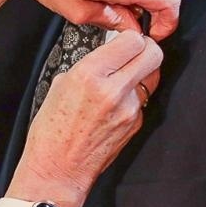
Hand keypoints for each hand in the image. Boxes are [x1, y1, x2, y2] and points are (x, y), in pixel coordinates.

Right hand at [10, 31, 163, 206]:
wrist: (59, 169)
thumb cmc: (52, 131)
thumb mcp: (61, 84)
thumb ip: (88, 64)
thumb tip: (106, 54)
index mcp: (91, 75)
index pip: (132, 40)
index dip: (130, 36)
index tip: (124, 39)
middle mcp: (115, 90)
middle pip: (153, 54)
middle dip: (146, 48)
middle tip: (134, 50)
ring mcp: (130, 109)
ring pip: (153, 75)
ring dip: (143, 70)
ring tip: (124, 75)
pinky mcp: (136, 124)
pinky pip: (144, 98)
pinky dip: (134, 94)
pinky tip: (117, 101)